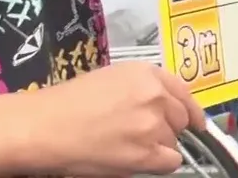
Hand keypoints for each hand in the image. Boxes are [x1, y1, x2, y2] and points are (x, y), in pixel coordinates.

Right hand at [35, 62, 205, 174]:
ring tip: (126, 146)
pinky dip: (159, 164)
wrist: (41, 127)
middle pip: (181, 118)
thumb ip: (142, 87)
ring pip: (173, 141)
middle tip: (141, 136)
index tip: (195, 121)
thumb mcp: (111, 78)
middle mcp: (155, 96)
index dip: (190, 109)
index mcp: (147, 73)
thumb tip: (163, 103)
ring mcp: (153, 125)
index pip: (184, 92)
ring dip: (157, 146)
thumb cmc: (66, 104)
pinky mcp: (145, 153)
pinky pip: (171, 162)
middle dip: (167, 128)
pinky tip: (138, 160)